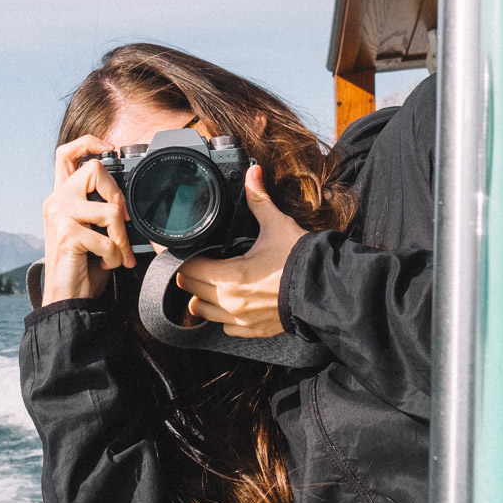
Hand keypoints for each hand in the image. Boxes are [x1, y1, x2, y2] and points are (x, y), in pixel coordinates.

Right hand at [40, 135, 137, 303]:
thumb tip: (125, 201)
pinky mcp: (67, 234)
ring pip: (110, 209)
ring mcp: (59, 215)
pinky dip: (115, 256)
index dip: (88, 143)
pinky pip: (108, 239)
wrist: (66, 299)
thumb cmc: (83, 266)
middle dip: (118, 196)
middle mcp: (56, 201)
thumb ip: (99, 209)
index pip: (66, 154)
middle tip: (123, 221)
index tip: (109, 148)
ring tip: (116, 254)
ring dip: (122, 238)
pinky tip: (106, 264)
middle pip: (94, 170)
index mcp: (61, 197)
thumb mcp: (91, 230)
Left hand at [172, 164, 307, 337]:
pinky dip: (221, 314)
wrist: (328, 290)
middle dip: (187, 272)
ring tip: (209, 279)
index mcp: (229, 277)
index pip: (186, 268)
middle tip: (194, 257)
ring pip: (201, 311)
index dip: (177, 255)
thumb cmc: (301, 259)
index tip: (174, 247)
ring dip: (200, 296)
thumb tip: (252, 172)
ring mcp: (241, 320)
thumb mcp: (277, 225)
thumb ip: (258, 199)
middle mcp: (230, 302)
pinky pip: (224, 326)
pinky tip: (230, 299)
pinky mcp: (253, 330)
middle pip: (189, 288)